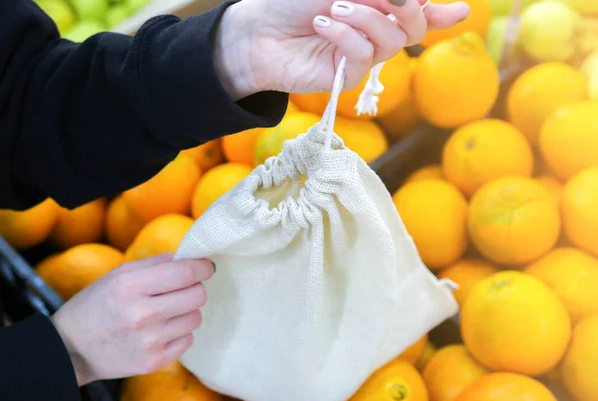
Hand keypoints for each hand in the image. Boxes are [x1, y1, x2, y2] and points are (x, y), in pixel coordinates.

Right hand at [50, 253, 213, 385]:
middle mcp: (141, 314)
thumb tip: (192, 257)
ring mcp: (148, 341)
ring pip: (195, 318)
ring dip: (186, 312)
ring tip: (166, 312)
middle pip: (197, 296)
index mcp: (130, 286)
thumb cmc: (97, 304)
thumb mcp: (118, 274)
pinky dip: (179, 333)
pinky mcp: (153, 362)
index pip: (185, 273)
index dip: (202, 267)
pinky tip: (160, 330)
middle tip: (183, 289)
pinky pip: (188, 340)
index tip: (206, 267)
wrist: (71, 350)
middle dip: (195, 288)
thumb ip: (157, 263)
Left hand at [214, 0, 469, 99]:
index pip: (418, 11)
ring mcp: (362, 56)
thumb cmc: (294, 1)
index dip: (441, 12)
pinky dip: (345, 35)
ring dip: (366, 18)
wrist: (259, 28)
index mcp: (377, 7)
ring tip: (334, 8)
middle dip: (406, 8)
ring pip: (391, 41)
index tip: (459, 9)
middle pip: (414, 26)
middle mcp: (375, 31)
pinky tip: (322, 25)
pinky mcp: (346, 76)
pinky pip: (363, 56)